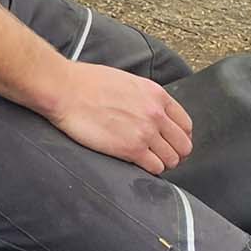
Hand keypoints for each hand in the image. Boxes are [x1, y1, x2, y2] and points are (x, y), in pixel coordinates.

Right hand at [43, 61, 194, 172]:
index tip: (170, 141)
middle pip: (183, 145)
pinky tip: (137, 162)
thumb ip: (145, 98)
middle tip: (160, 154)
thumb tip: (150, 113)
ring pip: (172, 159)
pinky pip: (155, 168)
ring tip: (146, 159)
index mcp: (156, 95)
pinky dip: (149, 169)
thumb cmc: (87, 82)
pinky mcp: (131, 149)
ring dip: (162, 162)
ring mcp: (145, 132)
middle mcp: (156, 114)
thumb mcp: (126, 81)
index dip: (180, 136)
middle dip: (174, 152)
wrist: (65, 89)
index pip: (185, 124)